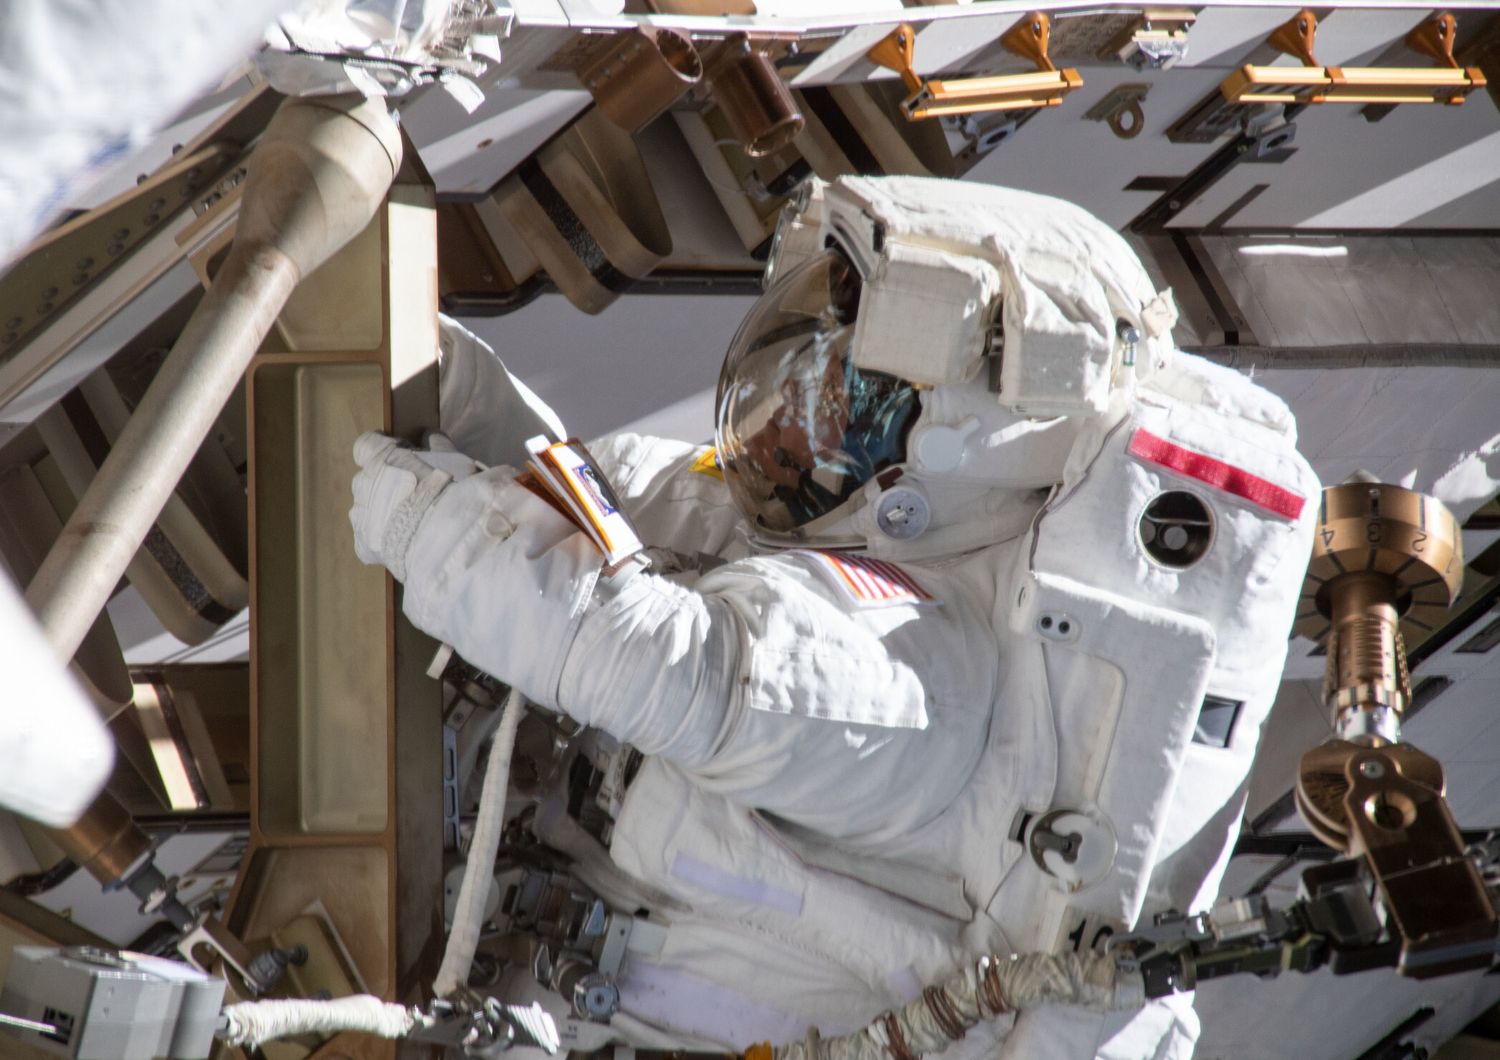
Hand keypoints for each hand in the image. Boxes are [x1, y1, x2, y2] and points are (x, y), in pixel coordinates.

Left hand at [350, 431, 471, 579]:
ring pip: (366, 508)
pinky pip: (368, 538)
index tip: (400, 456)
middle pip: (368, 478)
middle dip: (386, 482)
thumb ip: (436, 443)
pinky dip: (381, 539)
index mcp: (380, 458)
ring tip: (409, 522)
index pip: (367, 444)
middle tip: (413, 493)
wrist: (444, 535)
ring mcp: (360, 515)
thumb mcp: (451, 458)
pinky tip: (401, 544)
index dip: (383, 449)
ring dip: (382, 510)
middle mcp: (363, 483)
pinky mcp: (364, 544)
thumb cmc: (448, 489)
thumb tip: (428, 433)